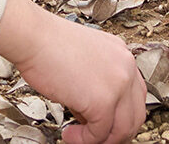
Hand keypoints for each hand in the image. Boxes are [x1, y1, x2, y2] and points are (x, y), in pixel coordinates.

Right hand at [0, 0, 146, 143]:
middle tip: (97, 136)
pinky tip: (70, 134)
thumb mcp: (84, 59)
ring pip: (122, 129)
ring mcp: (118, 85)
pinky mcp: (103, 102)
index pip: (135, 95)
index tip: (107, 124)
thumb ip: (96, 82)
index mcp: (121, 55)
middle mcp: (125, 67)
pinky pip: (99, 134)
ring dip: (101, 140)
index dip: (122, 115)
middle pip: (135, 114)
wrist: (33, 36)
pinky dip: (84, 140)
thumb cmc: (47, 44)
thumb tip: (91, 111)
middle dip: (116, 133)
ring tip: (80, 137)